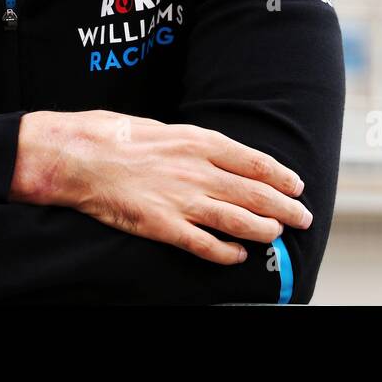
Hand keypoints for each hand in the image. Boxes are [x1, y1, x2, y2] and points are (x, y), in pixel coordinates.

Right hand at [10, 109, 311, 264]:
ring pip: (237, 220)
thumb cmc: (112, 134)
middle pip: (254, 192)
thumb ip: (190, 143)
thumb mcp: (160, 126)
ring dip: (263, 230)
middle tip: (302, 217)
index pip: (253, 161)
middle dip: (284, 208)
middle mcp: (197, 170)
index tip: (296, 185)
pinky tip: (238, 255)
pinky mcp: (163, 226)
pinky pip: (204, 244)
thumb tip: (211, 153)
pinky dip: (226, 252)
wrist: (78, 156)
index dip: (280, 176)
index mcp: (197, 141)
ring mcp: (181, 200)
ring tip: (277, 236)